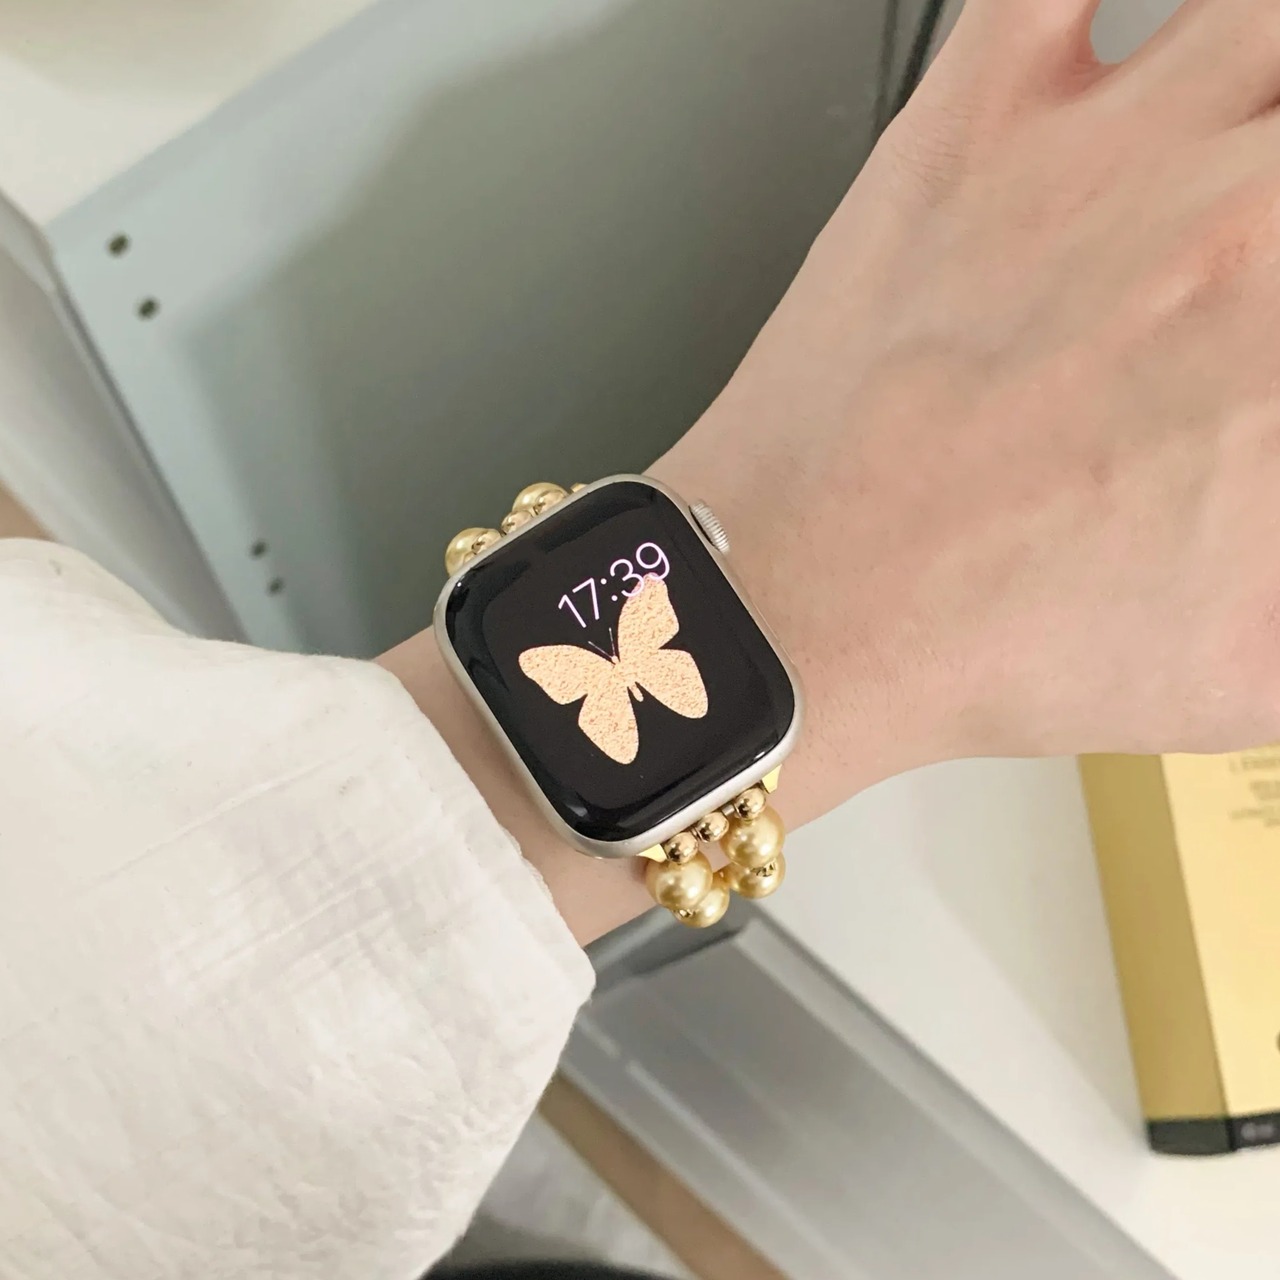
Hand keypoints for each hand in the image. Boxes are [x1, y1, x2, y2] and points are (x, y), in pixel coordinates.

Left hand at [654, 0, 1279, 825]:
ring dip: (1262, 63)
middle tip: (1249, 249)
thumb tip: (1278, 497)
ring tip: (1242, 126)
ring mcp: (1103, 150)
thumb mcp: (1244, 668)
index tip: (1265, 362)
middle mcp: (1238, 217)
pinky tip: (1128, 33)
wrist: (808, 610)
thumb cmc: (994, 647)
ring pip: (1259, 18)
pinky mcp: (970, 124)